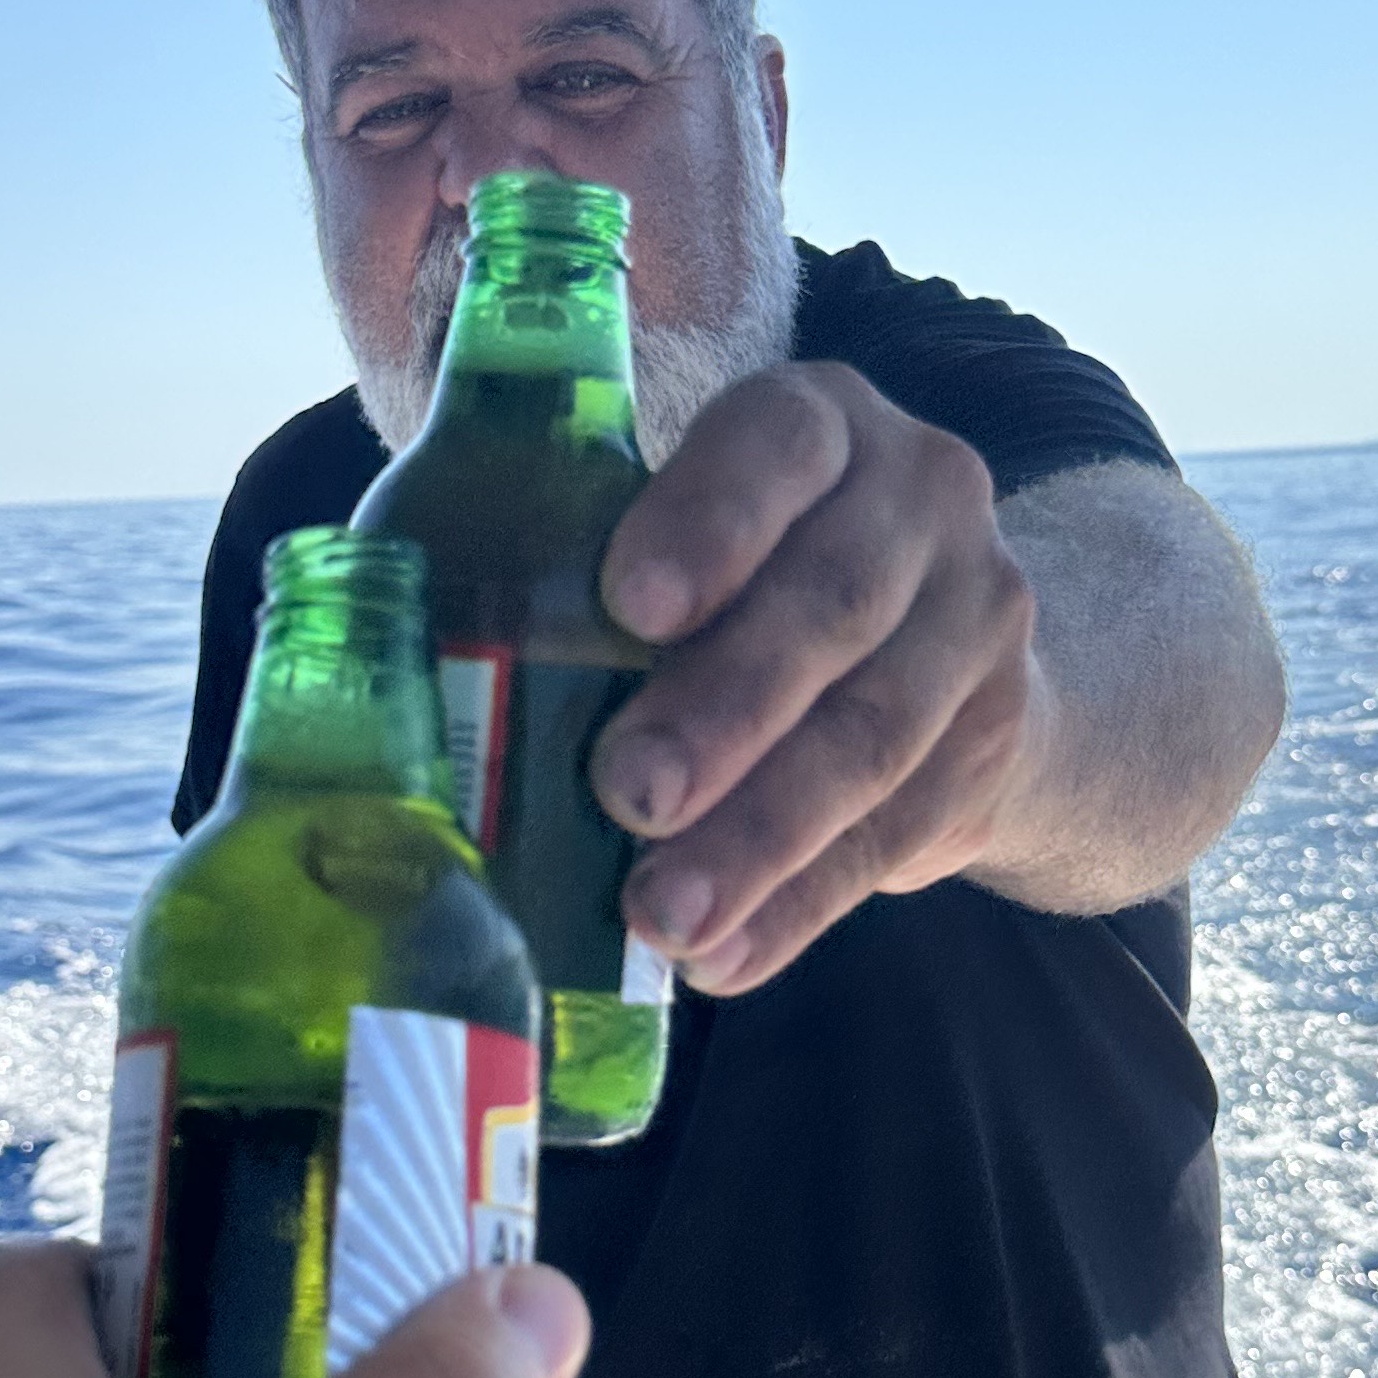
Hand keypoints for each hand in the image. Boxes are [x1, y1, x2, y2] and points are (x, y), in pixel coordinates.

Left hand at [590, 364, 1046, 992]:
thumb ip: (572, 557)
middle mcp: (921, 498)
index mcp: (818, 422)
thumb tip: (381, 645)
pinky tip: (726, 955)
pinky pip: (899, 834)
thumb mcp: (684, 534)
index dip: (710, 522)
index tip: (632, 606)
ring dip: (761, 836)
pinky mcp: (996, 738)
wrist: (946, 652)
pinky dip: (803, 905)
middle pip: (831, 605)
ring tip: (663, 912)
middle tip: (628, 792)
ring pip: (873, 734)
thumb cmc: (744, 583)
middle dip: (726, 709)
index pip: (776, 444)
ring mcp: (977, 620)